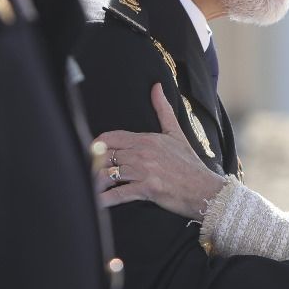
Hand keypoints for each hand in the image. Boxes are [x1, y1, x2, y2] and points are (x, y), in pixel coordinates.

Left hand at [96, 84, 225, 216]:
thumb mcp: (176, 133)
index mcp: (147, 138)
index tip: (88, 150)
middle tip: (83, 170)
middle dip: (92, 164)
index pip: (111, 137)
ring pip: (109, 173)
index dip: (96, 144)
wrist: (205, 188)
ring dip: (95, 181)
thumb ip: (163, 110)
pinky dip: (105, 199)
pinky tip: (97, 202)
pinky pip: (119, 194)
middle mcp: (143, 152)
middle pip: (106, 156)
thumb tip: (156, 86)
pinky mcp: (148, 189)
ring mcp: (145, 170)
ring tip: (87, 186)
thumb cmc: (190, 164)